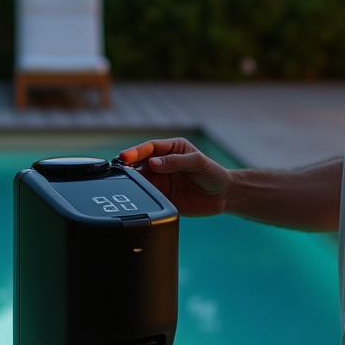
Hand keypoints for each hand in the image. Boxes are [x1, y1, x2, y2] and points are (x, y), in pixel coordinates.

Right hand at [117, 137, 233, 217]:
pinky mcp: (162, 197)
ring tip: (124, 183)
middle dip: (129, 166)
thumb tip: (154, 162)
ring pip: (141, 180)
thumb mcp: (197, 162)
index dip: (136, 152)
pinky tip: (135, 196)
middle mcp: (163, 164)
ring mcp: (161, 180)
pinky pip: (147, 196)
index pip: (149, 148)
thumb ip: (176, 161)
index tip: (125, 157)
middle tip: (120, 171)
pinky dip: (140, 196)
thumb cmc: (214, 174)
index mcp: (171, 149)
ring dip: (132, 181)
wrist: (224, 196)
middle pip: (140, 163)